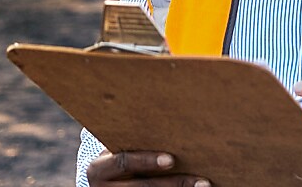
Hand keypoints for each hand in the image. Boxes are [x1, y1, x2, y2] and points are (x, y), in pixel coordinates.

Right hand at [85, 150, 208, 186]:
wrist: (97, 183)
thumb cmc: (114, 155)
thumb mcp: (115, 149)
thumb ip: (133, 141)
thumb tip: (173, 121)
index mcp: (99, 169)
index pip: (124, 163)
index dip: (147, 161)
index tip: (172, 159)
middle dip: (176, 183)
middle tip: (203, 182)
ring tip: (204, 185)